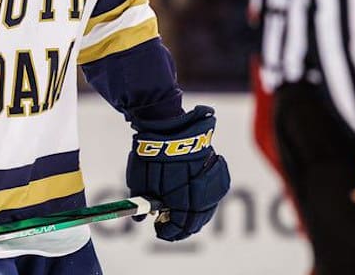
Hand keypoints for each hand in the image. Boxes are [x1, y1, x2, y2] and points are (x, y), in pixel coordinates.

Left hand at [126, 105, 230, 240]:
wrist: (167, 123)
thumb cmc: (150, 152)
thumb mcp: (139, 178)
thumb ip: (142, 201)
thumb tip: (141, 220)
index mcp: (179, 194)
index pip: (179, 224)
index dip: (169, 232)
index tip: (160, 232)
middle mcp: (198, 190)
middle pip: (196, 220)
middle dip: (183, 229)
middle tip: (170, 231)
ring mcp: (209, 180)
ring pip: (207, 209)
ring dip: (196, 218)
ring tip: (183, 221)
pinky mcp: (215, 169)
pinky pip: (213, 194)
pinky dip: (204, 204)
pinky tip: (196, 207)